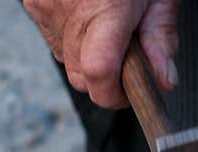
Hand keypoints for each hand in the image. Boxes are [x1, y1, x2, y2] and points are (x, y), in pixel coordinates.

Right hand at [23, 0, 180, 107]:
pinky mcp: (34, 2)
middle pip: (81, 78)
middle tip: (128, 60)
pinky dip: (72, 38)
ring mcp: (46, 7)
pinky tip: (89, 15)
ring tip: (109, 27)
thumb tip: (163, 80)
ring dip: (88, 57)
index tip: (131, 93)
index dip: (115, 96)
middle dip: (106, 80)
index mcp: (105, 10)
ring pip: (66, 60)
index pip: (99, 75)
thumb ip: (162, 36)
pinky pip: (52, 38)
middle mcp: (70, 11)